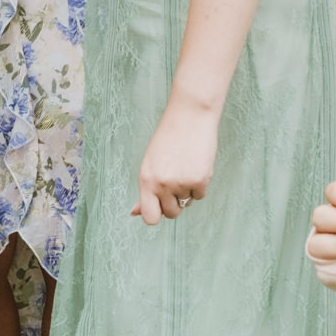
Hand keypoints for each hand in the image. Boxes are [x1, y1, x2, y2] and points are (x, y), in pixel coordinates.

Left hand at [132, 99, 217, 224]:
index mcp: (146, 180)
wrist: (190, 117)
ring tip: (185, 167)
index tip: (160, 206)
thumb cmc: (168, 139)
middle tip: (176, 181)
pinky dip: (200, 185)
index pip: (150, 218)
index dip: (157, 214)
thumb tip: (135, 213)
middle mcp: (162, 184)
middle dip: (175, 203)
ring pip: (187, 203)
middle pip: (171, 213)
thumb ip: (146, 190)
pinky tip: (196, 165)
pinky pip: (200, 196)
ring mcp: (181, 183)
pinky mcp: (200, 180)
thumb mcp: (150, 164)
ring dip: (188, 191)